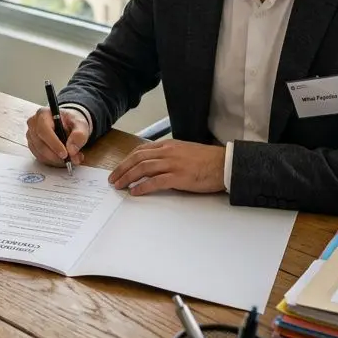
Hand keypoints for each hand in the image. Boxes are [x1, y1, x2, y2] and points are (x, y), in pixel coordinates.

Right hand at [26, 106, 89, 167]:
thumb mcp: (81, 125)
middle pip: (40, 144)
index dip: (54, 144)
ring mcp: (31, 136)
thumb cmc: (71, 122)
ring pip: (40, 153)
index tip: (65, 154)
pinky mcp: (32, 145)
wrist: (67, 124)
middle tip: (72, 160)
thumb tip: (71, 150)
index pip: (44, 130)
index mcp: (43, 114)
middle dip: (56, 155)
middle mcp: (33, 124)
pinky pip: (40, 157)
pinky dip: (53, 161)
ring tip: (72, 158)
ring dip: (56, 159)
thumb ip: (79, 135)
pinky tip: (63, 158)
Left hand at [108, 140, 226, 195]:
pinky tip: (135, 192)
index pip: (141, 150)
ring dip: (128, 177)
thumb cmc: (208, 160)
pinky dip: (142, 186)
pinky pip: (155, 181)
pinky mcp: (179, 176)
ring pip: (143, 168)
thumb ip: (170, 155)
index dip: (127, 160)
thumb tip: (157, 165)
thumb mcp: (185, 151)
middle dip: (122, 169)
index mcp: (169, 145)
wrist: (225, 164)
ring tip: (119, 186)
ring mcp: (173, 164)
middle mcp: (168, 152)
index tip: (119, 168)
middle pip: (138, 158)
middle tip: (113, 179)